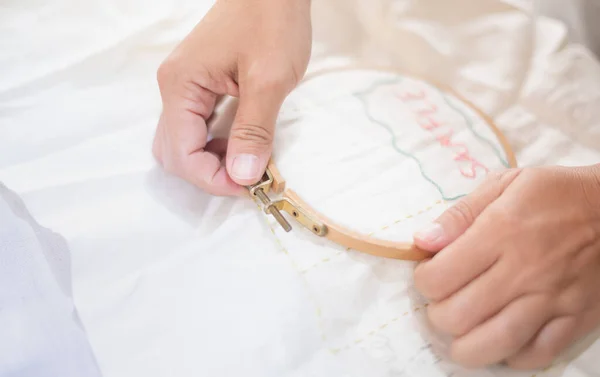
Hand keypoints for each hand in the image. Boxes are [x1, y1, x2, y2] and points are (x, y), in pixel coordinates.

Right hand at [153, 0, 311, 194]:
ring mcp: (183, 87)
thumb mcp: (268, 80)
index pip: (182, 155)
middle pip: (174, 154)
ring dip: (210, 162)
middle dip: (208, 174)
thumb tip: (243, 176)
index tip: (250, 185)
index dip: (213, 179)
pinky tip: (240, 144)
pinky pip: (195, 128)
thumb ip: (253, 131)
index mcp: (181, 86)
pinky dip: (214, 145)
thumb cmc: (272, 22)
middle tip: (248, 177)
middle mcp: (173, 89)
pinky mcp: (198, 85)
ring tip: (247, 162)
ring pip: (182, 143)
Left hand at [413, 165, 599, 369]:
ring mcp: (552, 299)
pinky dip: (511, 357)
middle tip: (443, 302)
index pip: (440, 278)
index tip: (428, 274)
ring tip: (460, 331)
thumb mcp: (503, 184)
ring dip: (465, 346)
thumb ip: (459, 214)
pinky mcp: (577, 318)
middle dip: (437, 314)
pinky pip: (537, 355)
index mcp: (500, 232)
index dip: (423, 281)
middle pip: (459, 316)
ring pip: (494, 344)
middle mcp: (523, 271)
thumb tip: (422, 241)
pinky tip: (500, 339)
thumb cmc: (555, 193)